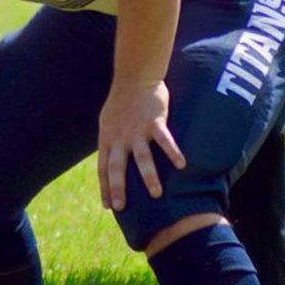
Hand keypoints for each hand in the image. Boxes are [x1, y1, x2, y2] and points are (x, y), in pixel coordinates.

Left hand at [97, 80, 183, 211]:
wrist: (134, 77)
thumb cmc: (121, 101)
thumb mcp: (107, 121)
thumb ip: (110, 141)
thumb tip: (109, 158)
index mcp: (108, 138)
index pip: (103, 168)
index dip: (105, 187)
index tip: (108, 206)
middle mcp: (120, 137)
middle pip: (117, 168)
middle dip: (118, 189)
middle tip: (122, 208)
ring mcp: (137, 130)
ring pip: (142, 158)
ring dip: (148, 177)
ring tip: (156, 194)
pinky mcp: (155, 122)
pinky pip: (165, 140)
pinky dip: (173, 153)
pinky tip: (181, 165)